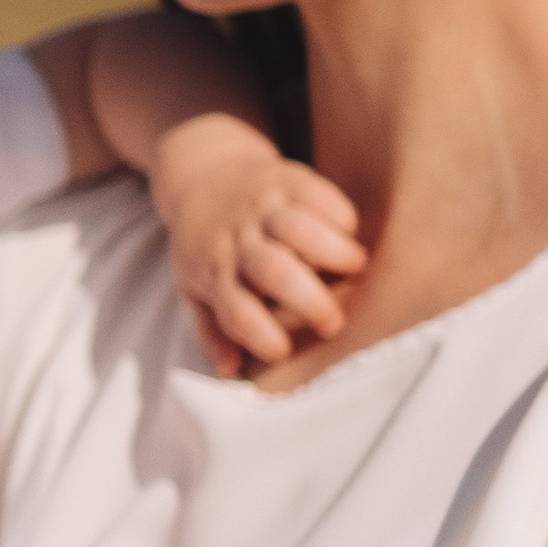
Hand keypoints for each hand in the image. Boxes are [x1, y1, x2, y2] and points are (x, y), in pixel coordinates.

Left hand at [149, 114, 365, 373]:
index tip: (284, 351)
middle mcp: (238, 241)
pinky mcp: (287, 179)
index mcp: (215, 273)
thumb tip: (230, 371)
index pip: (236, 311)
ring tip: (355, 269)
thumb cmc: (204, 244)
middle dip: (311, 301)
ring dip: (336, 253)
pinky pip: (319, 195)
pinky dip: (340, 216)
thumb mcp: (192, 287)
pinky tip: (348, 233)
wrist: (201, 175)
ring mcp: (262, 208)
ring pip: (301, 229)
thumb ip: (212, 330)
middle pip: (275, 272)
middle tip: (333, 323)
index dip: (261, 336)